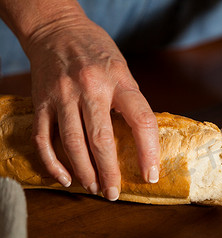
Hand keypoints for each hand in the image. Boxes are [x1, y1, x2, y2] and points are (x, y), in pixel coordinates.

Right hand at [25, 17, 159, 199]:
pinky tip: (65, 177)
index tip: (150, 175)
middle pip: (101, 139)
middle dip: (109, 172)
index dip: (149, 152)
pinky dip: (53, 162)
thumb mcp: (123, 70)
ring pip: (73, 143)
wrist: (57, 29)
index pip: (142, 121)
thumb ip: (130, 101)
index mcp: (119, 80)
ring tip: (94, 188)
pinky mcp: (41, 102)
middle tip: (114, 193)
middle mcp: (91, 88)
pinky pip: (44, 138)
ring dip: (84, 172)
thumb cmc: (97, 51)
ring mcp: (63, 95)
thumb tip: (141, 140)